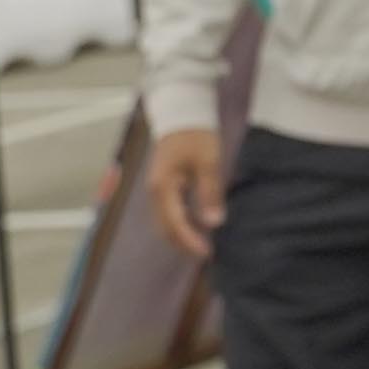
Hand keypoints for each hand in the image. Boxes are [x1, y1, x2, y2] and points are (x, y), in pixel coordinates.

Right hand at [145, 123, 223, 258]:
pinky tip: (195, 227)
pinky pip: (167, 212)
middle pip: (165, 227)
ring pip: (164, 222)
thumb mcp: (208, 162)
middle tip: (206, 254)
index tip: (207, 253)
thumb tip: (214, 223)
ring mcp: (156, 189)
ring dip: (180, 236)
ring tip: (202, 245)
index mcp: (163, 187)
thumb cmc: (196, 135)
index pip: (174, 223)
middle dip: (183, 243)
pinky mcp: (162, 186)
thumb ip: (210, 192)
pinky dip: (178, 224)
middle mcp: (154, 191)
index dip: (190, 241)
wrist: (182, 114)